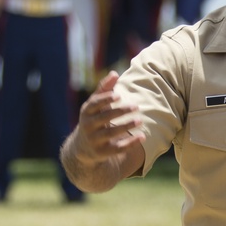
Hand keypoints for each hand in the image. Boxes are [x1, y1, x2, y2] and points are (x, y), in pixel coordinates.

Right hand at [62, 71, 145, 191]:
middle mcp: (88, 126)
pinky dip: (130, 143)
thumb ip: (104, 89)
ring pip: (111, 133)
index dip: (105, 99)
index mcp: (86, 112)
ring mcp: (94, 140)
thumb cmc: (93, 119)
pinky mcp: (102, 152)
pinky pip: (118, 148)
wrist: (82, 148)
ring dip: (126, 126)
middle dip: (120, 112)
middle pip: (104, 118)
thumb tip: (115, 73)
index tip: (118, 95)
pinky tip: (143, 136)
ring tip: (140, 120)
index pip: (94, 104)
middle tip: (136, 107)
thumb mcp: (94, 105)